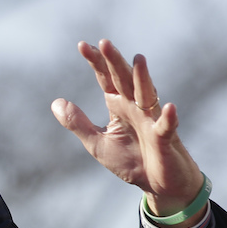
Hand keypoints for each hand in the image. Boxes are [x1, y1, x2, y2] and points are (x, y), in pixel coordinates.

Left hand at [51, 40, 205, 224]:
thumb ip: (77, 123)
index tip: (82, 45)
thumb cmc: (131, 161)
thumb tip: (56, 102)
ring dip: (143, 78)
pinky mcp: (165, 139)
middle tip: (104, 42)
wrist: (158, 185)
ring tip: (138, 59)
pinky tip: (170, 108)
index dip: (96, 63)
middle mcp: (136, 107)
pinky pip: (166, 127)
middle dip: (115, 62)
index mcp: (118, 106)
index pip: (106, 79)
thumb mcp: (97, 143)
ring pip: (147, 95)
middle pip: (124, 80)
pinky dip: (168, 118)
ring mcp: (152, 120)